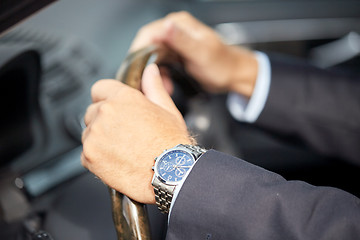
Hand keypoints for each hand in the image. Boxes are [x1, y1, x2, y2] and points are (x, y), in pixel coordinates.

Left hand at [81, 64, 191, 203]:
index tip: (114, 109)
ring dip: (99, 139)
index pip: (99, 88)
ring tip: (123, 149)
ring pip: (88, 133)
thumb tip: (150, 71)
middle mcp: (105, 113)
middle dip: (104, 120)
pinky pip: (86, 154)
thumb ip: (153, 87)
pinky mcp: (89, 157)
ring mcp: (94, 136)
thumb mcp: (167, 109)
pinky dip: (97, 158)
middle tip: (124, 133)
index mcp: (123, 98)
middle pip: (92, 111)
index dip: (107, 98)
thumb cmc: (172, 144)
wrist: (171, 174)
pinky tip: (117, 161)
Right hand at [130, 11, 257, 97]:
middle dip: (143, 67)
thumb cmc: (222, 64)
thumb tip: (166, 26)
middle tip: (142, 84)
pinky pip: (159, 65)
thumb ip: (182, 40)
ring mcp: (174, 43)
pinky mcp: (175, 55)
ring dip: (151, 74)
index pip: (148, 34)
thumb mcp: (201, 53)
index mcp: (179, 25)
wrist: (233, 74)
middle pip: (147, 46)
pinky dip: (159, 76)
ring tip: (157, 88)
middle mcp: (174, 31)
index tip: (133, 70)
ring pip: (151, 57)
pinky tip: (165, 86)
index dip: (138, 52)